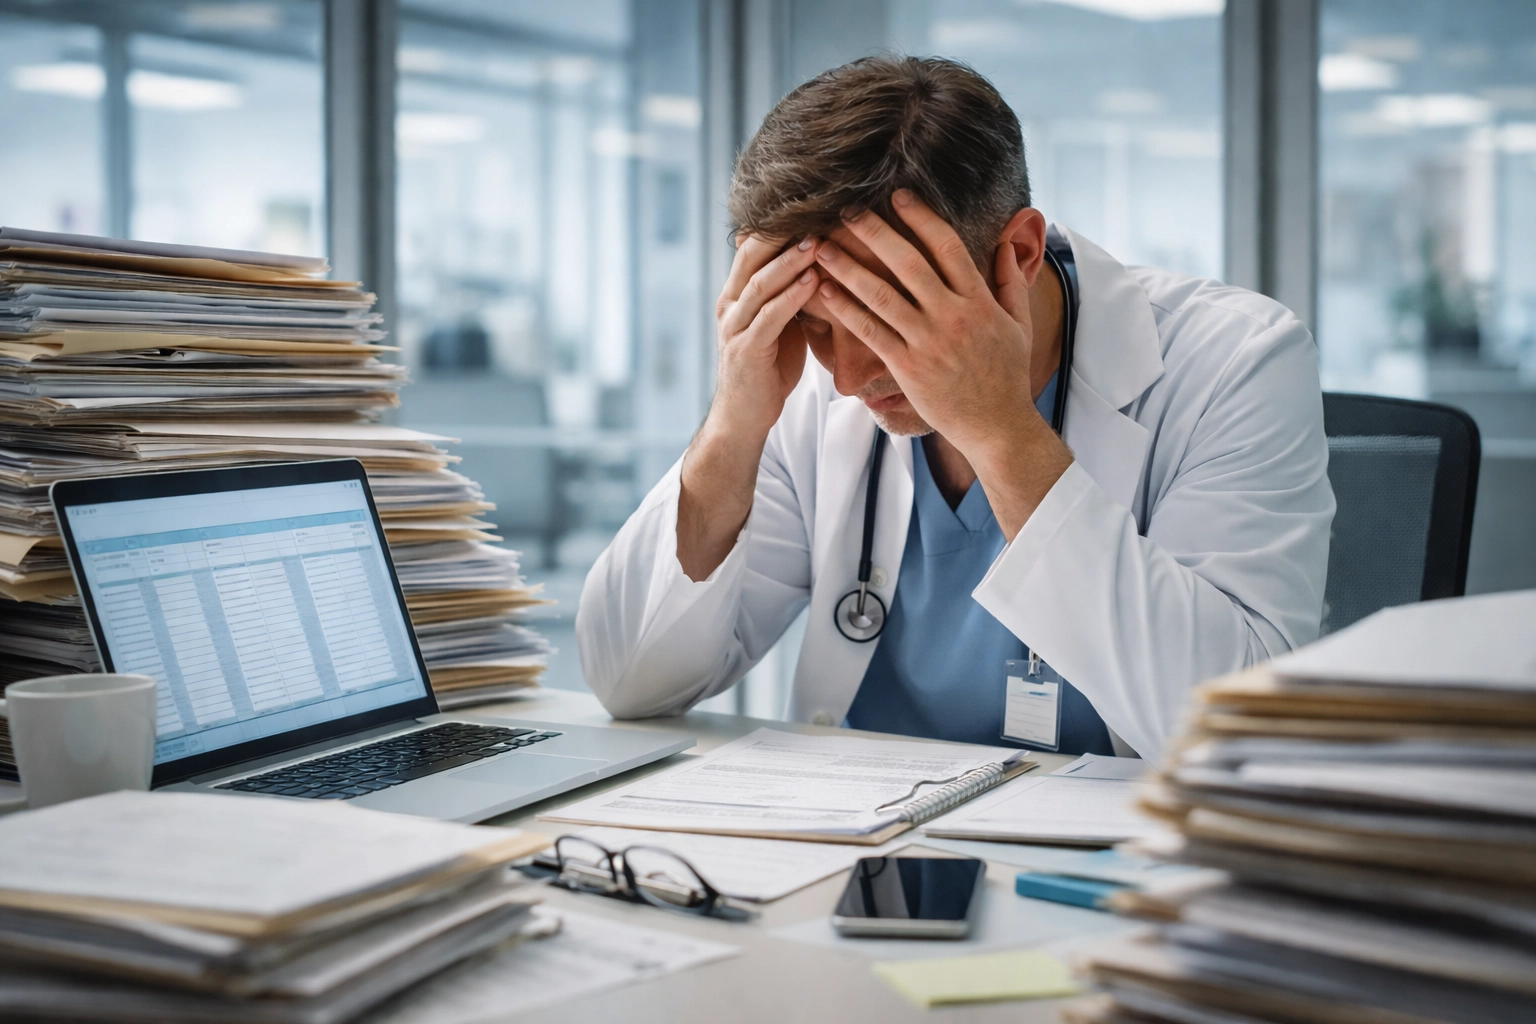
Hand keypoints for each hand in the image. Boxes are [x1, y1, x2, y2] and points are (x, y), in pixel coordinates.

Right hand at [675, 236, 819, 581]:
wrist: (744, 418)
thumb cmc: (769, 369)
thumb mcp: (781, 323)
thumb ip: (792, 293)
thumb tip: (827, 259)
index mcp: (738, 293)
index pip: (756, 245)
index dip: (782, 223)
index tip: (817, 202)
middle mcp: (730, 304)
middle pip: (753, 254)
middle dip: (785, 231)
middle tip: (819, 208)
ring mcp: (733, 327)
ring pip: (760, 282)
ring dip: (790, 259)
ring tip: (819, 239)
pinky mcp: (744, 351)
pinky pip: (768, 316)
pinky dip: (791, 296)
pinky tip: (814, 280)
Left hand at [813, 190, 1071, 537]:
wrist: (997, 426)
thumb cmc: (1007, 375)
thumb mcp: (1020, 324)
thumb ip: (1012, 281)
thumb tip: (1008, 242)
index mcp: (979, 301)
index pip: (947, 246)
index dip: (921, 218)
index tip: (898, 196)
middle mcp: (951, 316)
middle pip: (908, 263)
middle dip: (875, 232)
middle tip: (848, 209)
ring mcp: (927, 342)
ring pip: (880, 295)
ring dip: (848, 267)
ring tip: (821, 246)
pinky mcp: (906, 368)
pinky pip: (869, 332)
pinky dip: (845, 309)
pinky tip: (825, 291)